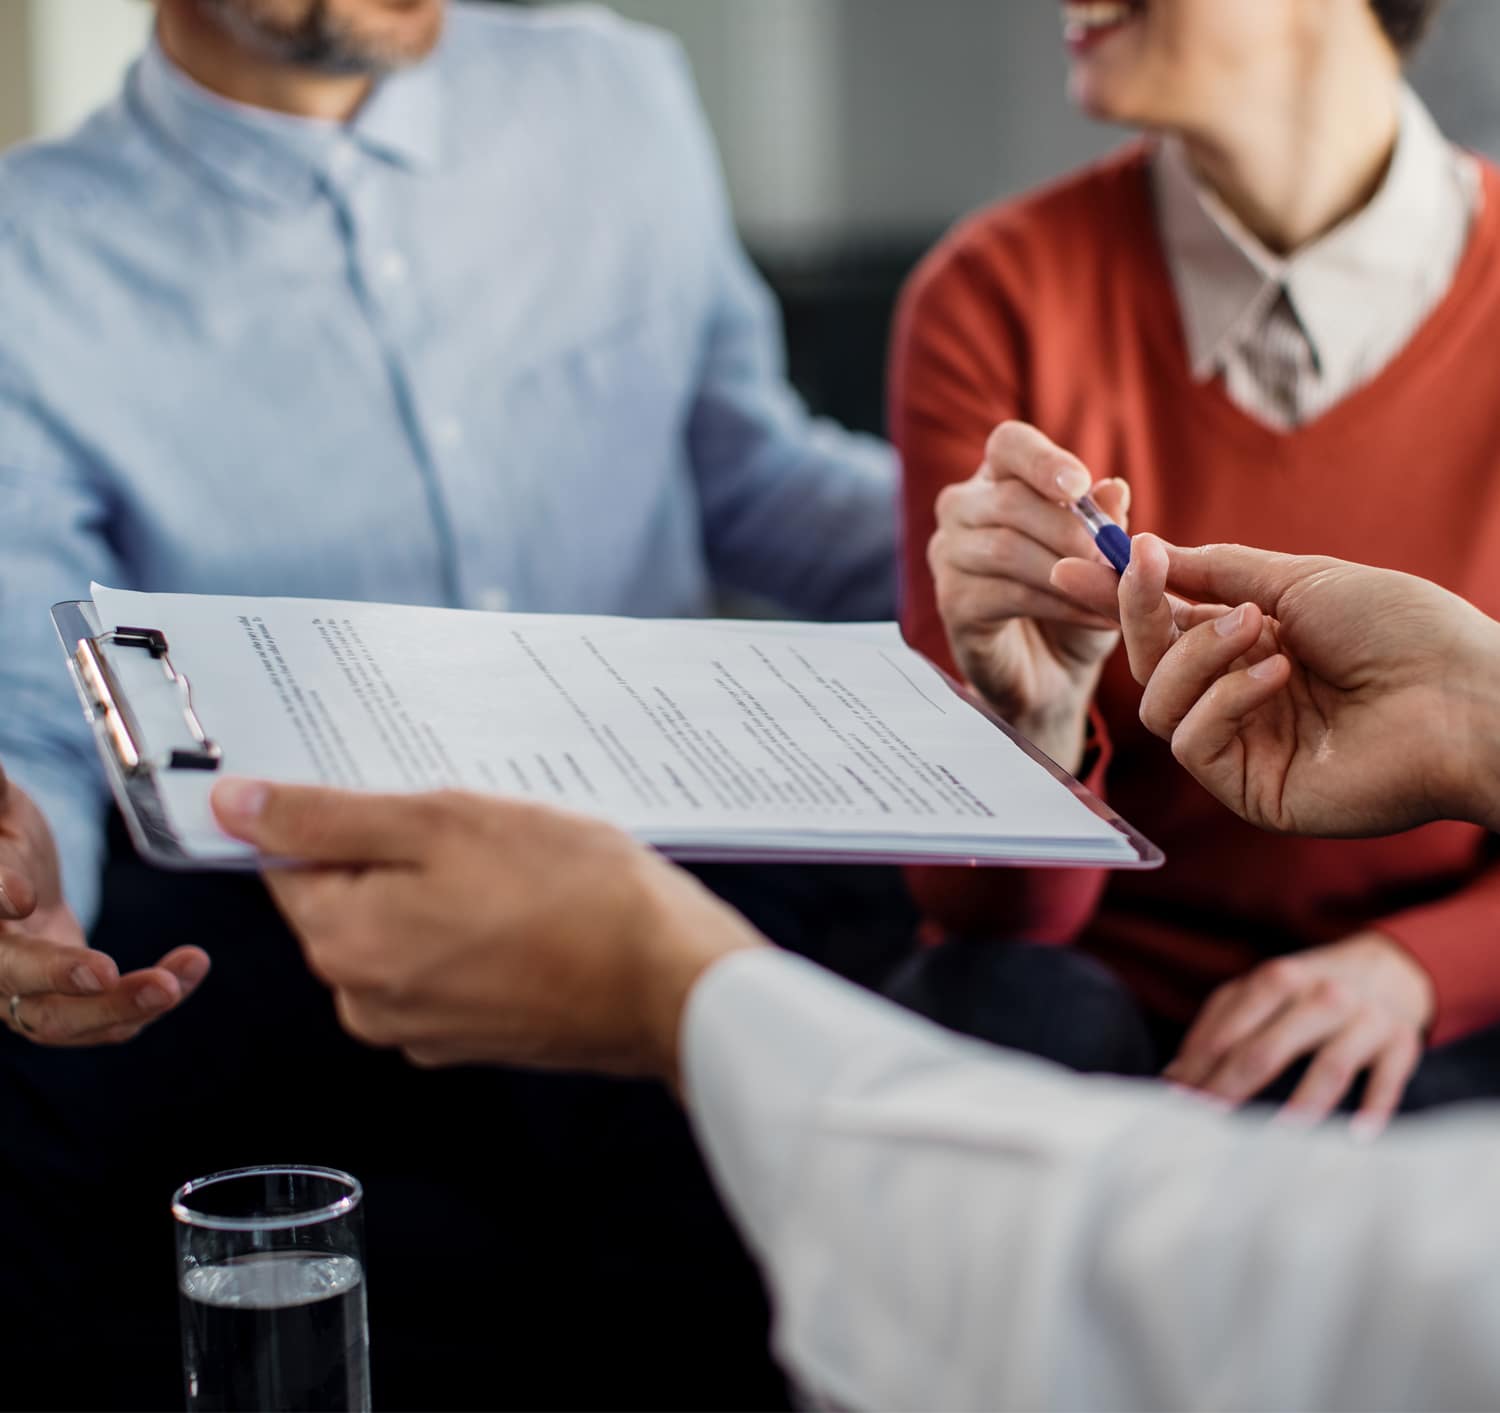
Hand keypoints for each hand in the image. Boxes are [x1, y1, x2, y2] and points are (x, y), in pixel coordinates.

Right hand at [0, 762, 208, 1044]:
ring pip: (60, 1019)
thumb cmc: (6, 838)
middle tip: (104, 971)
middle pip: (13, 978)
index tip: (22, 896)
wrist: (15, 889)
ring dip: (117, 1007)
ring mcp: (22, 994)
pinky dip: (147, 1005)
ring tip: (170, 985)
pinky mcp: (67, 1006)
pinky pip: (105, 1022)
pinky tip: (190, 971)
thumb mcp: (4, 808)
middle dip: (59, 977)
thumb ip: (0, 791)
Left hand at [211, 780, 767, 1082]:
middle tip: (475, 828)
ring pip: (403, 929)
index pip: (291, 862)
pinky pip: (446, 965)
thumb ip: (329, 818)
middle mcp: (367, 1001)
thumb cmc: (575, 895)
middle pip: (349, 899)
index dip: (341, 816)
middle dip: (402, 853)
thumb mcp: (445, 823)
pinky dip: (473, 931)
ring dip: (443, 891)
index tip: (398, 797)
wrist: (670, 981)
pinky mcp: (472, 1037)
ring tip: (515, 868)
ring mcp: (422, 1028)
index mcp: (345, 944)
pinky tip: (529, 908)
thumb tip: (235, 809)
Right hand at [929, 421, 1129, 769]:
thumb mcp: (1103, 559)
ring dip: (1069, 571)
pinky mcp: (952, 602)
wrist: (1054, 674)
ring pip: (1005, 548)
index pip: (1009, 445)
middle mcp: (963, 509)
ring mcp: (949, 555)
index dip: (1042, 460)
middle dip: (1070, 530)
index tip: (1079, 484)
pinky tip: (1097, 617)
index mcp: (999, 480)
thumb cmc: (1076, 602)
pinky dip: (1060, 605)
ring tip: (1114, 593)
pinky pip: (1006, 594)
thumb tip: (1112, 489)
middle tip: (1115, 558)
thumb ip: (1105, 523)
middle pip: (1009, 500)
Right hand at [1052, 535, 1499, 836]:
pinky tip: (1276, 675)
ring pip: (1158, 703)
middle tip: (1142, 571)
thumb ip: (1215, 572)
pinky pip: (1191, 741)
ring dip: (1195, 655)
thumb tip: (1145, 552)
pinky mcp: (1250, 789)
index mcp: (1254, 650)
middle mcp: (1241, 699)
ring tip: (1258, 630)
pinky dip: (1223, 699)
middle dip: (1139, 615)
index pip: (1167, 627)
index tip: (1079, 563)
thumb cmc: (1402, 630)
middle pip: (1148, 665)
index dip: (1121, 598)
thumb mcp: (1298, 579)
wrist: (1465, 696)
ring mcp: (1244, 747)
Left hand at [1164, 933, 1432, 1129]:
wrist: (1388, 969)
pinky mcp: (1400, 1042)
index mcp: (1278, 978)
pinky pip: (1388, 1079)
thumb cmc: (1308, 988)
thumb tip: (1175, 1076)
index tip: (1178, 1101)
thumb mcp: (1262, 991)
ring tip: (1278, 1138)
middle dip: (1233, 1088)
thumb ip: (1219, 1024)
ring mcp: (1364, 1019)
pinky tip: (1357, 1138)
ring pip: (1330, 1065)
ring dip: (1303, 1103)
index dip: (1200, 1067)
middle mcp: (1321, 995)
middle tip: (1209, 1125)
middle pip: (1268, 1048)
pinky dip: (1374, 1107)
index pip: (1229, 1030)